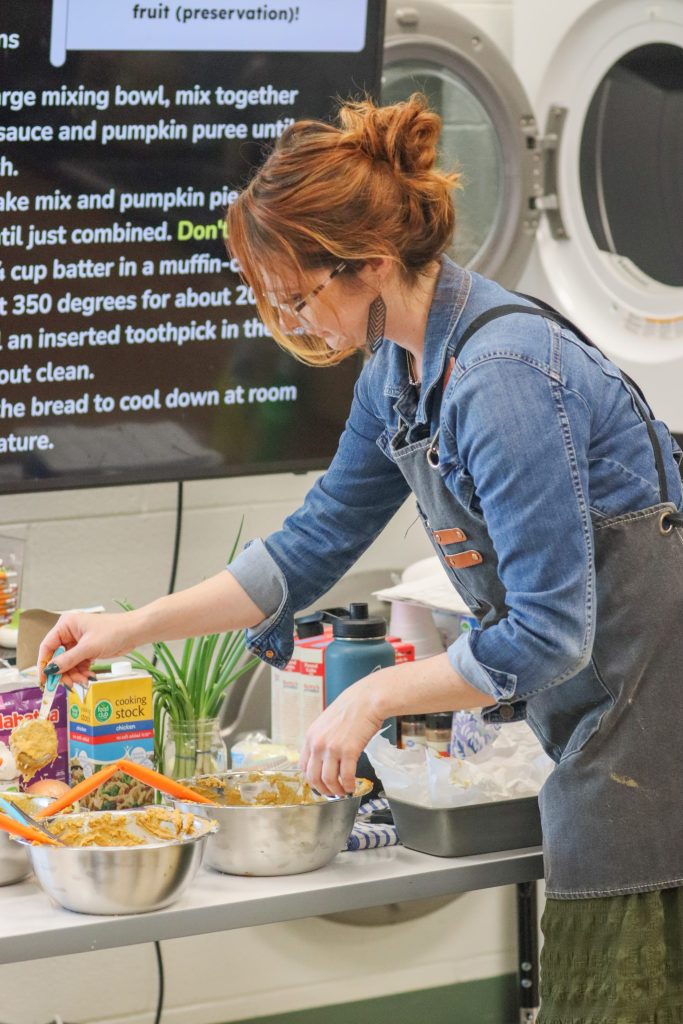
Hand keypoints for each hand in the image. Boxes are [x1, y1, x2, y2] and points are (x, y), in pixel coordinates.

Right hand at [37, 611, 136, 687]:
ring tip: (83, 680)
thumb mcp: (88, 647)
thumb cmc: (114, 631)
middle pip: (57, 657)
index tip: (44, 679)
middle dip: (63, 672)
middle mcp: (69, 633)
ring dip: (74, 674)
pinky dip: (81, 672)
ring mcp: (78, 642)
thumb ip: (68, 659)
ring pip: (68, 663)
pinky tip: (88, 677)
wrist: (134, 632)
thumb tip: (50, 670)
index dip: (44, 663)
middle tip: (70, 684)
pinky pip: (78, 664)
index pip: (47, 646)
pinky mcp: (86, 650)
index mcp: (66, 625)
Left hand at [299, 676, 385, 796]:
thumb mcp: (327, 722)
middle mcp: (318, 744)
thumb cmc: (351, 708)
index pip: (303, 766)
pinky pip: (346, 776)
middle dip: (322, 789)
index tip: (319, 783)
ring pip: (328, 780)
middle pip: (313, 777)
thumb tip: (324, 757)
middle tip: (331, 792)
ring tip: (343, 792)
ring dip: (336, 791)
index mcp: (311, 736)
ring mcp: (332, 748)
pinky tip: (352, 787)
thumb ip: (322, 739)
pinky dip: (349, 786)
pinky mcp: (349, 751)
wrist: (367, 699)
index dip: (311, 779)